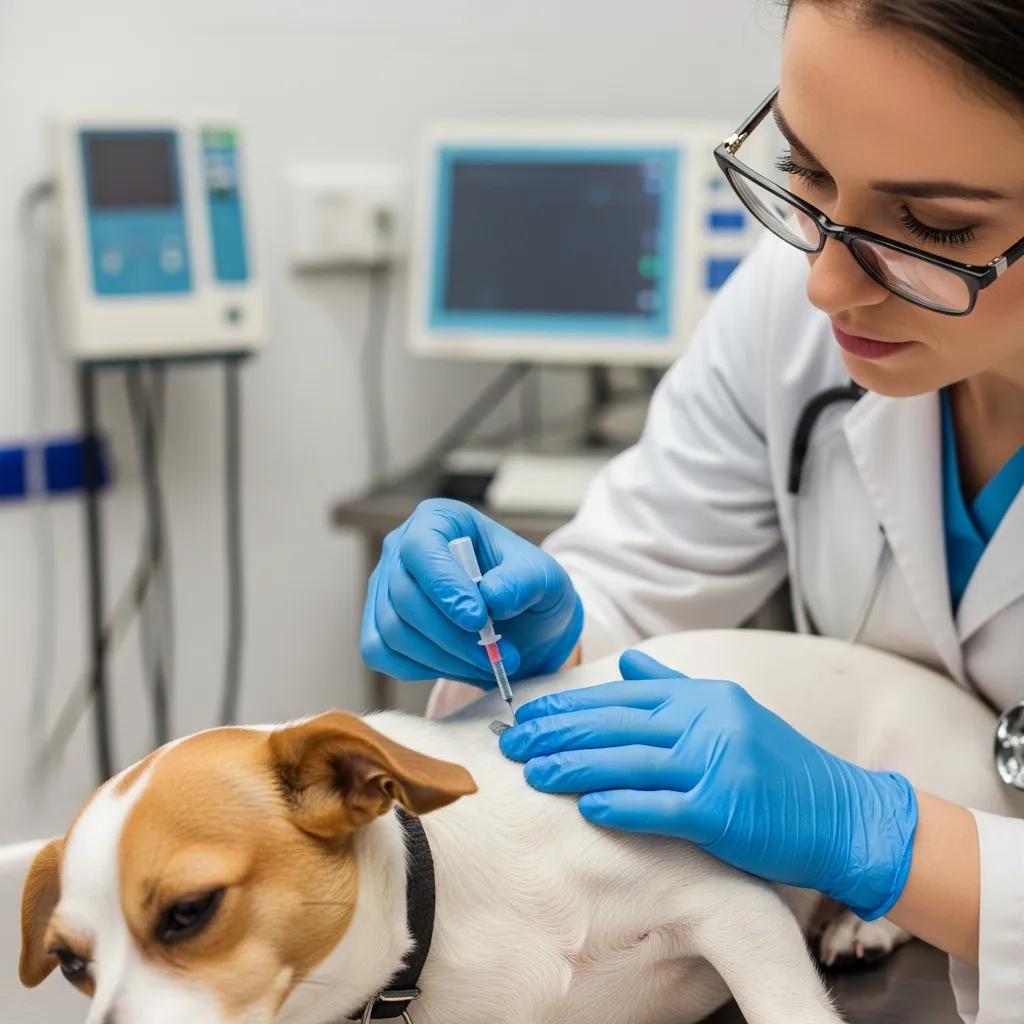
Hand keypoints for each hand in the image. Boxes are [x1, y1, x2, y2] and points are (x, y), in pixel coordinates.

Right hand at [360, 499, 582, 684]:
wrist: (525, 624)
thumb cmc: (529, 589)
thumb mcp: (545, 578)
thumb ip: (523, 582)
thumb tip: (493, 597)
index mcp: (439, 518)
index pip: (421, 549)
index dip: (444, 587)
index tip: (478, 621)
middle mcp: (402, 546)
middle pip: (404, 595)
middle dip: (451, 635)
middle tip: (495, 656)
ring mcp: (385, 586)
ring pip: (393, 629)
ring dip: (443, 657)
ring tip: (487, 663)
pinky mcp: (378, 624)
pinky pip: (381, 653)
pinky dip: (420, 668)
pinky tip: (457, 665)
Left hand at [499, 649, 917, 919]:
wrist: (839, 813)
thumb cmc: (777, 767)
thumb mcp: (729, 711)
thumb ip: (675, 686)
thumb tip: (627, 661)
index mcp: (703, 696)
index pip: (622, 696)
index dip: (570, 706)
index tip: (527, 715)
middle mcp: (707, 720)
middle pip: (617, 724)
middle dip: (558, 732)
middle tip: (512, 742)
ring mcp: (717, 762)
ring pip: (630, 760)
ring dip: (576, 766)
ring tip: (533, 772)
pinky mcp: (725, 807)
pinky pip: (663, 805)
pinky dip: (622, 805)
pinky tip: (586, 807)